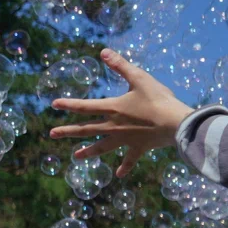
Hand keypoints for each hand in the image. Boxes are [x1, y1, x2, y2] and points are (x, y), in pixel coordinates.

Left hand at [48, 49, 194, 176]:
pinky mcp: (139, 148)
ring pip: (102, 147)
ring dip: (88, 152)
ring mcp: (125, 139)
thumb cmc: (159, 99)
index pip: (85, 106)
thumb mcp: (140, 79)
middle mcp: (114, 126)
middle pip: (86, 129)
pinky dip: (124, 167)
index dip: (69, 104)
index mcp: (113, 108)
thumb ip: (121, 66)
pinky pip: (129, 160)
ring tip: (75, 157)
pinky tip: (118, 175)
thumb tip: (104, 52)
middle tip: (51, 134)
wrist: (176, 123)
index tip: (53, 105)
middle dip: (67, 132)